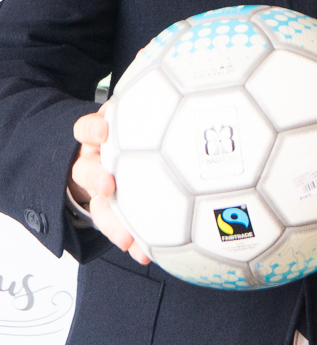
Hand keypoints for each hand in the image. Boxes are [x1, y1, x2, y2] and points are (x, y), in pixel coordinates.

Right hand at [71, 109, 150, 264]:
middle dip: (95, 177)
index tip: (105, 129)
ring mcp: (99, 188)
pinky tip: (145, 254)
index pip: (88, 129)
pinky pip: (114, 229)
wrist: (108, 156)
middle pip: (85, 171)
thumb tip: (203, 90)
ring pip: (95, 206)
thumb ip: (155, 108)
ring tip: (127, 239)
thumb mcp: (137, 118)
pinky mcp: (107, 210)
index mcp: (100, 139)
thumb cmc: (135, 135)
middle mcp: (95, 164)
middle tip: (108, 185)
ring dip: (111, 222)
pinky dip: (128, 240)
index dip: (93, 128)